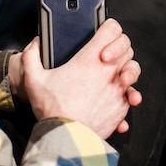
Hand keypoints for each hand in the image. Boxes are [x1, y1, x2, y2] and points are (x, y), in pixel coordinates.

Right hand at [9, 19, 141, 138]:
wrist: (66, 137)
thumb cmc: (52, 108)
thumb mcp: (33, 79)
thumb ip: (31, 56)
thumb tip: (35, 44)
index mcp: (90, 59)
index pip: (112, 29)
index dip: (109, 27)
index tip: (102, 34)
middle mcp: (108, 72)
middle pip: (126, 47)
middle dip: (117, 47)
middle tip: (105, 56)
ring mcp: (118, 89)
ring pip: (134, 69)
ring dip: (127, 69)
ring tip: (117, 76)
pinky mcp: (122, 107)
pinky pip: (131, 95)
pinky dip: (126, 96)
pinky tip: (116, 98)